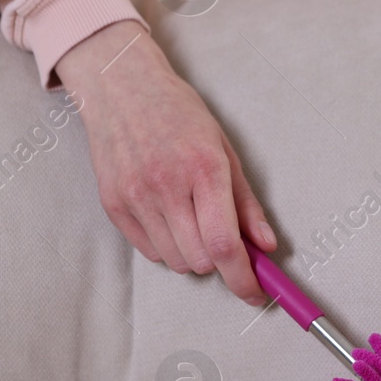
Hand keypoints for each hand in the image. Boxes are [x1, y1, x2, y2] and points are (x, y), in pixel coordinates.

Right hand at [56, 19, 276, 303]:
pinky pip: (149, 252)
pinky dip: (166, 245)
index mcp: (204, 169)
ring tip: (190, 217)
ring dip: (192, 253)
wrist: (121, 88)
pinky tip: (166, 214)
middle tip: (220, 234)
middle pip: (201, 260)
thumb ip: (246, 203)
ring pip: (176, 261)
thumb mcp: (225, 149)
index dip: (244, 278)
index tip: (255, 292)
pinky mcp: (114, 204)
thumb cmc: (179, 114)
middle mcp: (167, 186)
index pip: (225, 243)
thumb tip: (266, 245)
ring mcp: (136, 196)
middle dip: (219, 259)